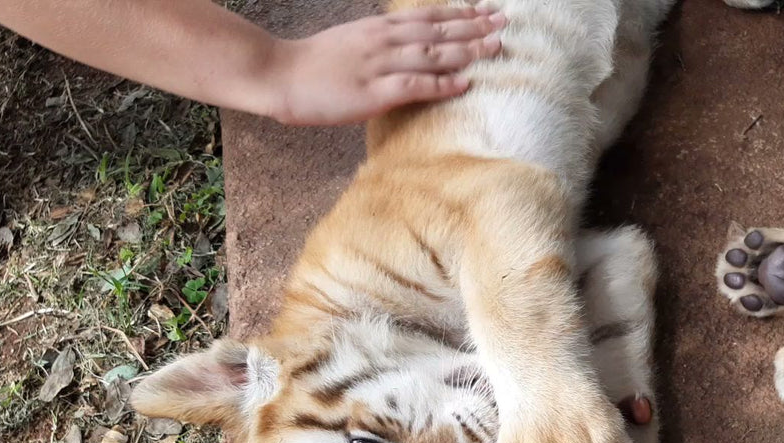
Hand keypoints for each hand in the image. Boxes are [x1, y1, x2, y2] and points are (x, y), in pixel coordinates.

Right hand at [263, 4, 504, 125]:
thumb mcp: (353, 42)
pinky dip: (442, 84)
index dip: (461, 13)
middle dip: (474, 26)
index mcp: (379, 28)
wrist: (278, 75)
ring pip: (432, 54)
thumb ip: (383, 43)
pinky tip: (465, 83)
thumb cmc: (314, 64)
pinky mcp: (373, 92)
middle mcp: (384, 41)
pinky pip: (415, 86)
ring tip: (495, 46)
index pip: (429, 16)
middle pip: (438, 30)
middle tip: (504, 22)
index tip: (487, 9)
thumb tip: (411, 46)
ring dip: (467, 50)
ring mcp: (379, 65)